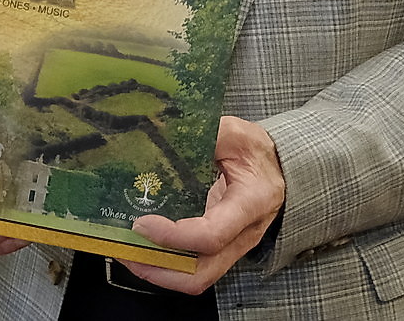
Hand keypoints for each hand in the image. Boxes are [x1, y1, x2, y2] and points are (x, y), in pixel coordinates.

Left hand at [124, 116, 284, 292]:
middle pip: (202, 272)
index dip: (174, 235)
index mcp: (249, 204)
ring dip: (158, 271)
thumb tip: (163, 127)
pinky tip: (140, 248)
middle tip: (124, 250)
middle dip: (159, 268)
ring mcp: (231, 246)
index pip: (211, 235)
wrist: (279, 168)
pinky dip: (165, 264)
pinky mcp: (219, 247)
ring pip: (197, 276)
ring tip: (125, 252)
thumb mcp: (235, 132)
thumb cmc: (256, 150)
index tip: (142, 222)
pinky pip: (193, 266)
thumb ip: (205, 131)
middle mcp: (242, 234)